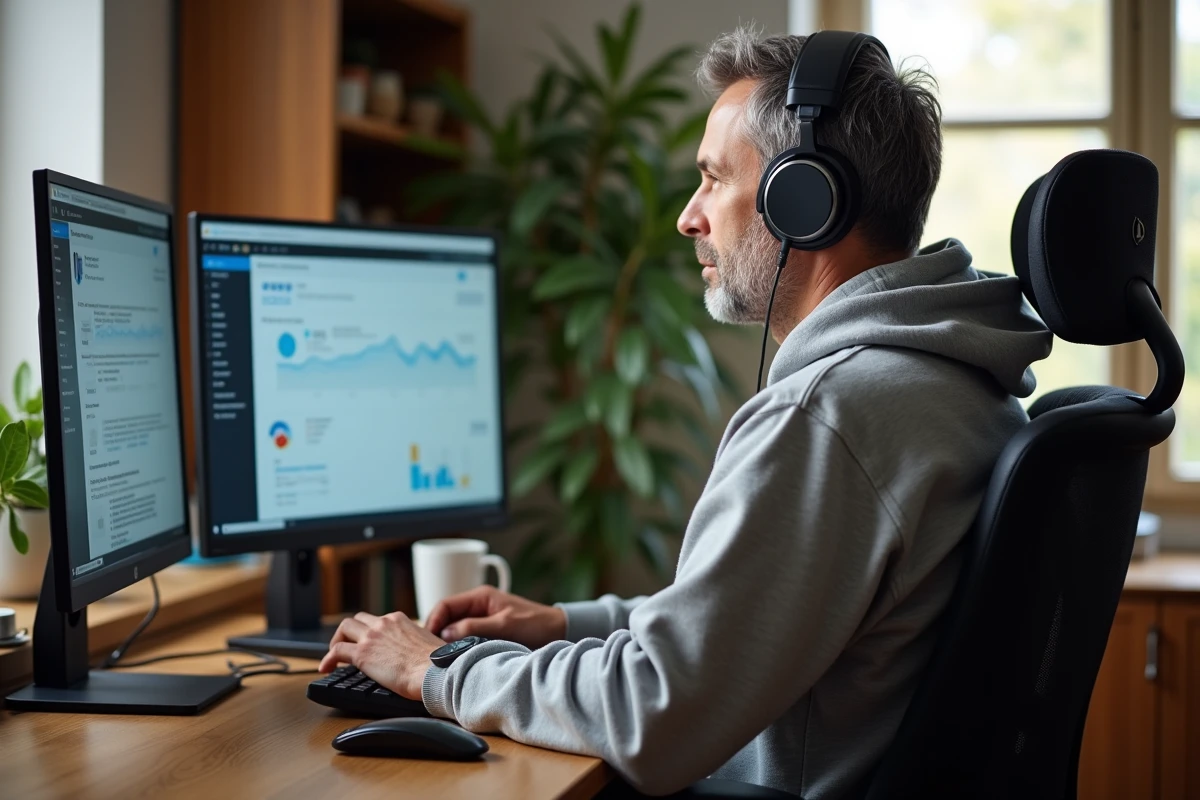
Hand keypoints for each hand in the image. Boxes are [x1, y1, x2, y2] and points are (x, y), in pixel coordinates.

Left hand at [318, 611, 444, 698]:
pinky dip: (328, 659)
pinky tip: (326, 669)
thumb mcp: (429, 644)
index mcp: (400, 620)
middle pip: (357, 619)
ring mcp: (371, 636)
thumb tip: (419, 656)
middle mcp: (384, 623)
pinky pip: (336, 651)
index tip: (368, 644)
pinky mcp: (362, 654)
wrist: (435, 671)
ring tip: (334, 657)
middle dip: (349, 632)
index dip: (369, 633)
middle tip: (347, 647)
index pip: (377, 621)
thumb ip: (417, 644)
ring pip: (344, 628)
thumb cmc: (437, 664)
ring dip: (337, 641)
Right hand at [424, 585, 565, 648]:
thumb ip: (474, 627)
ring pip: (454, 631)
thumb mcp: (504, 625)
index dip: (432, 621)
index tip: (425, 639)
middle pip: (446, 618)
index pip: (445, 605)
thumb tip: (445, 634)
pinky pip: (466, 639)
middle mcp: (478, 606)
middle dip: (436, 634)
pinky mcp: (487, 633)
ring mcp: (482, 620)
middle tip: (429, 652)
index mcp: (480, 597)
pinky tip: (457, 661)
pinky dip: (459, 649)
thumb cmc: (536, 625)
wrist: (559, 632)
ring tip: (441, 659)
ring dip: (448, 643)